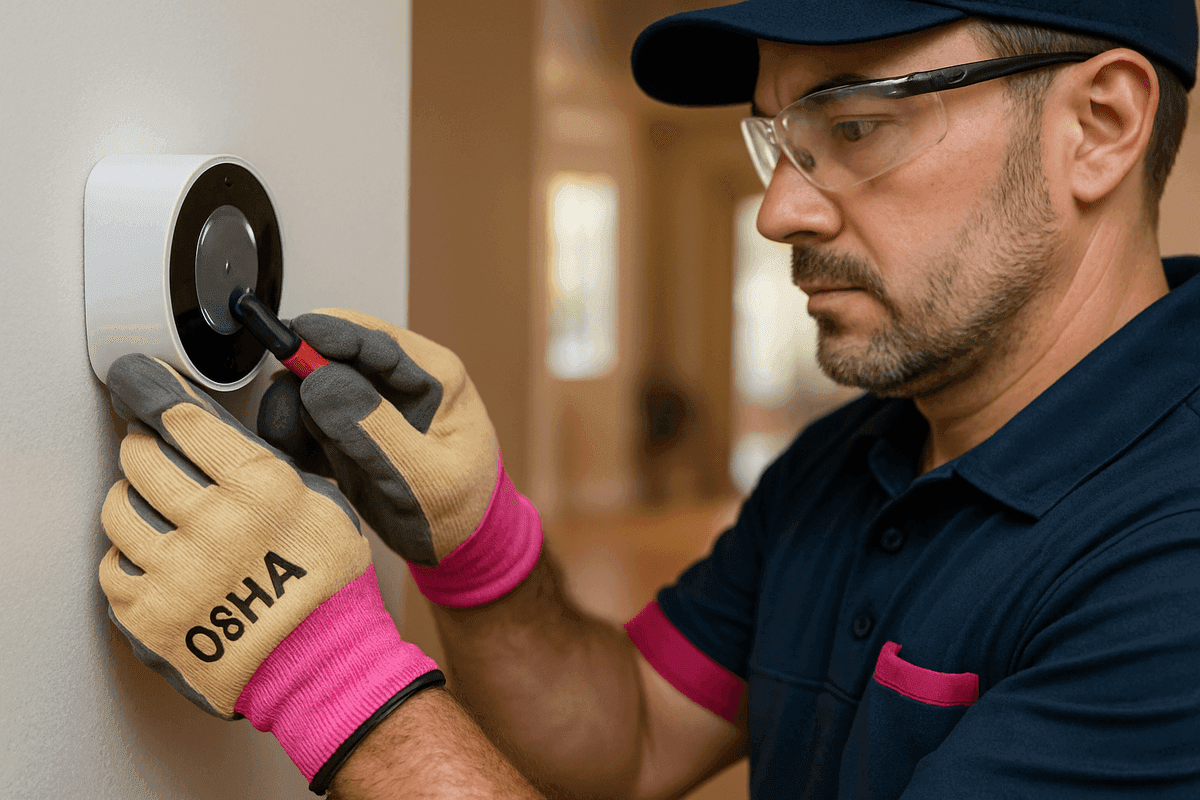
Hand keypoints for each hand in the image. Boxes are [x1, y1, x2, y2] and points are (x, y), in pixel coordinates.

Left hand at [99, 354, 440, 791]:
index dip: (155, 394)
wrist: (321, 661)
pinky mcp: (150, 615)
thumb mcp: (321, 500)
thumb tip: (219, 425)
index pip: (185, 419)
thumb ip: (269, 461)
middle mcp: (214, 524)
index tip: (141, 383)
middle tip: (151, 450)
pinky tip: (154, 557)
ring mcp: (176, 572)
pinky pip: (112, 567)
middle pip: (142, 457)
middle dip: (143, 446)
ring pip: (117, 510)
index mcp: (260, 486)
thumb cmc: (326, 582)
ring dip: (129, 499)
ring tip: (151, 505)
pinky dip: (127, 557)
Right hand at [257, 309, 500, 567]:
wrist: (461, 547)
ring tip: (296, 452)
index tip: (288, 340)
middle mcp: (404, 381)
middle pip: (337, 356)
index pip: (375, 340)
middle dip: (302, 382)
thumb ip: (373, 430)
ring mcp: (377, 403)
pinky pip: (312, 419)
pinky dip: (297, 437)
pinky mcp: (355, 427)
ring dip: (295, 415)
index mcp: (436, 377)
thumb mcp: (423, 477)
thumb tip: (321, 380)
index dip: (326, 335)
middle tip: (285, 421)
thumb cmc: (459, 511)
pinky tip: (304, 464)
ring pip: (316, 388)